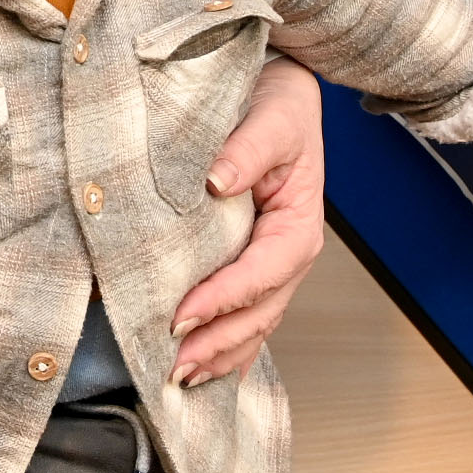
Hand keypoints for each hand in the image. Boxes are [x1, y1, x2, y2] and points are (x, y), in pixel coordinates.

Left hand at [169, 57, 323, 390]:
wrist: (280, 92)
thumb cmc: (279, 104)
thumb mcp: (271, 117)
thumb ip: (247, 149)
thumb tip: (217, 181)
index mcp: (299, 224)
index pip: (262, 271)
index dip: (223, 298)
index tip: (182, 315)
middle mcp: (289, 252)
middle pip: (259, 312)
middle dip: (217, 343)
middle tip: (173, 366)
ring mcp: (273, 263)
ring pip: (253, 323)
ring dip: (220, 354)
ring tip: (179, 379)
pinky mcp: (254, 264)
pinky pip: (245, 314)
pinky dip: (226, 347)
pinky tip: (202, 371)